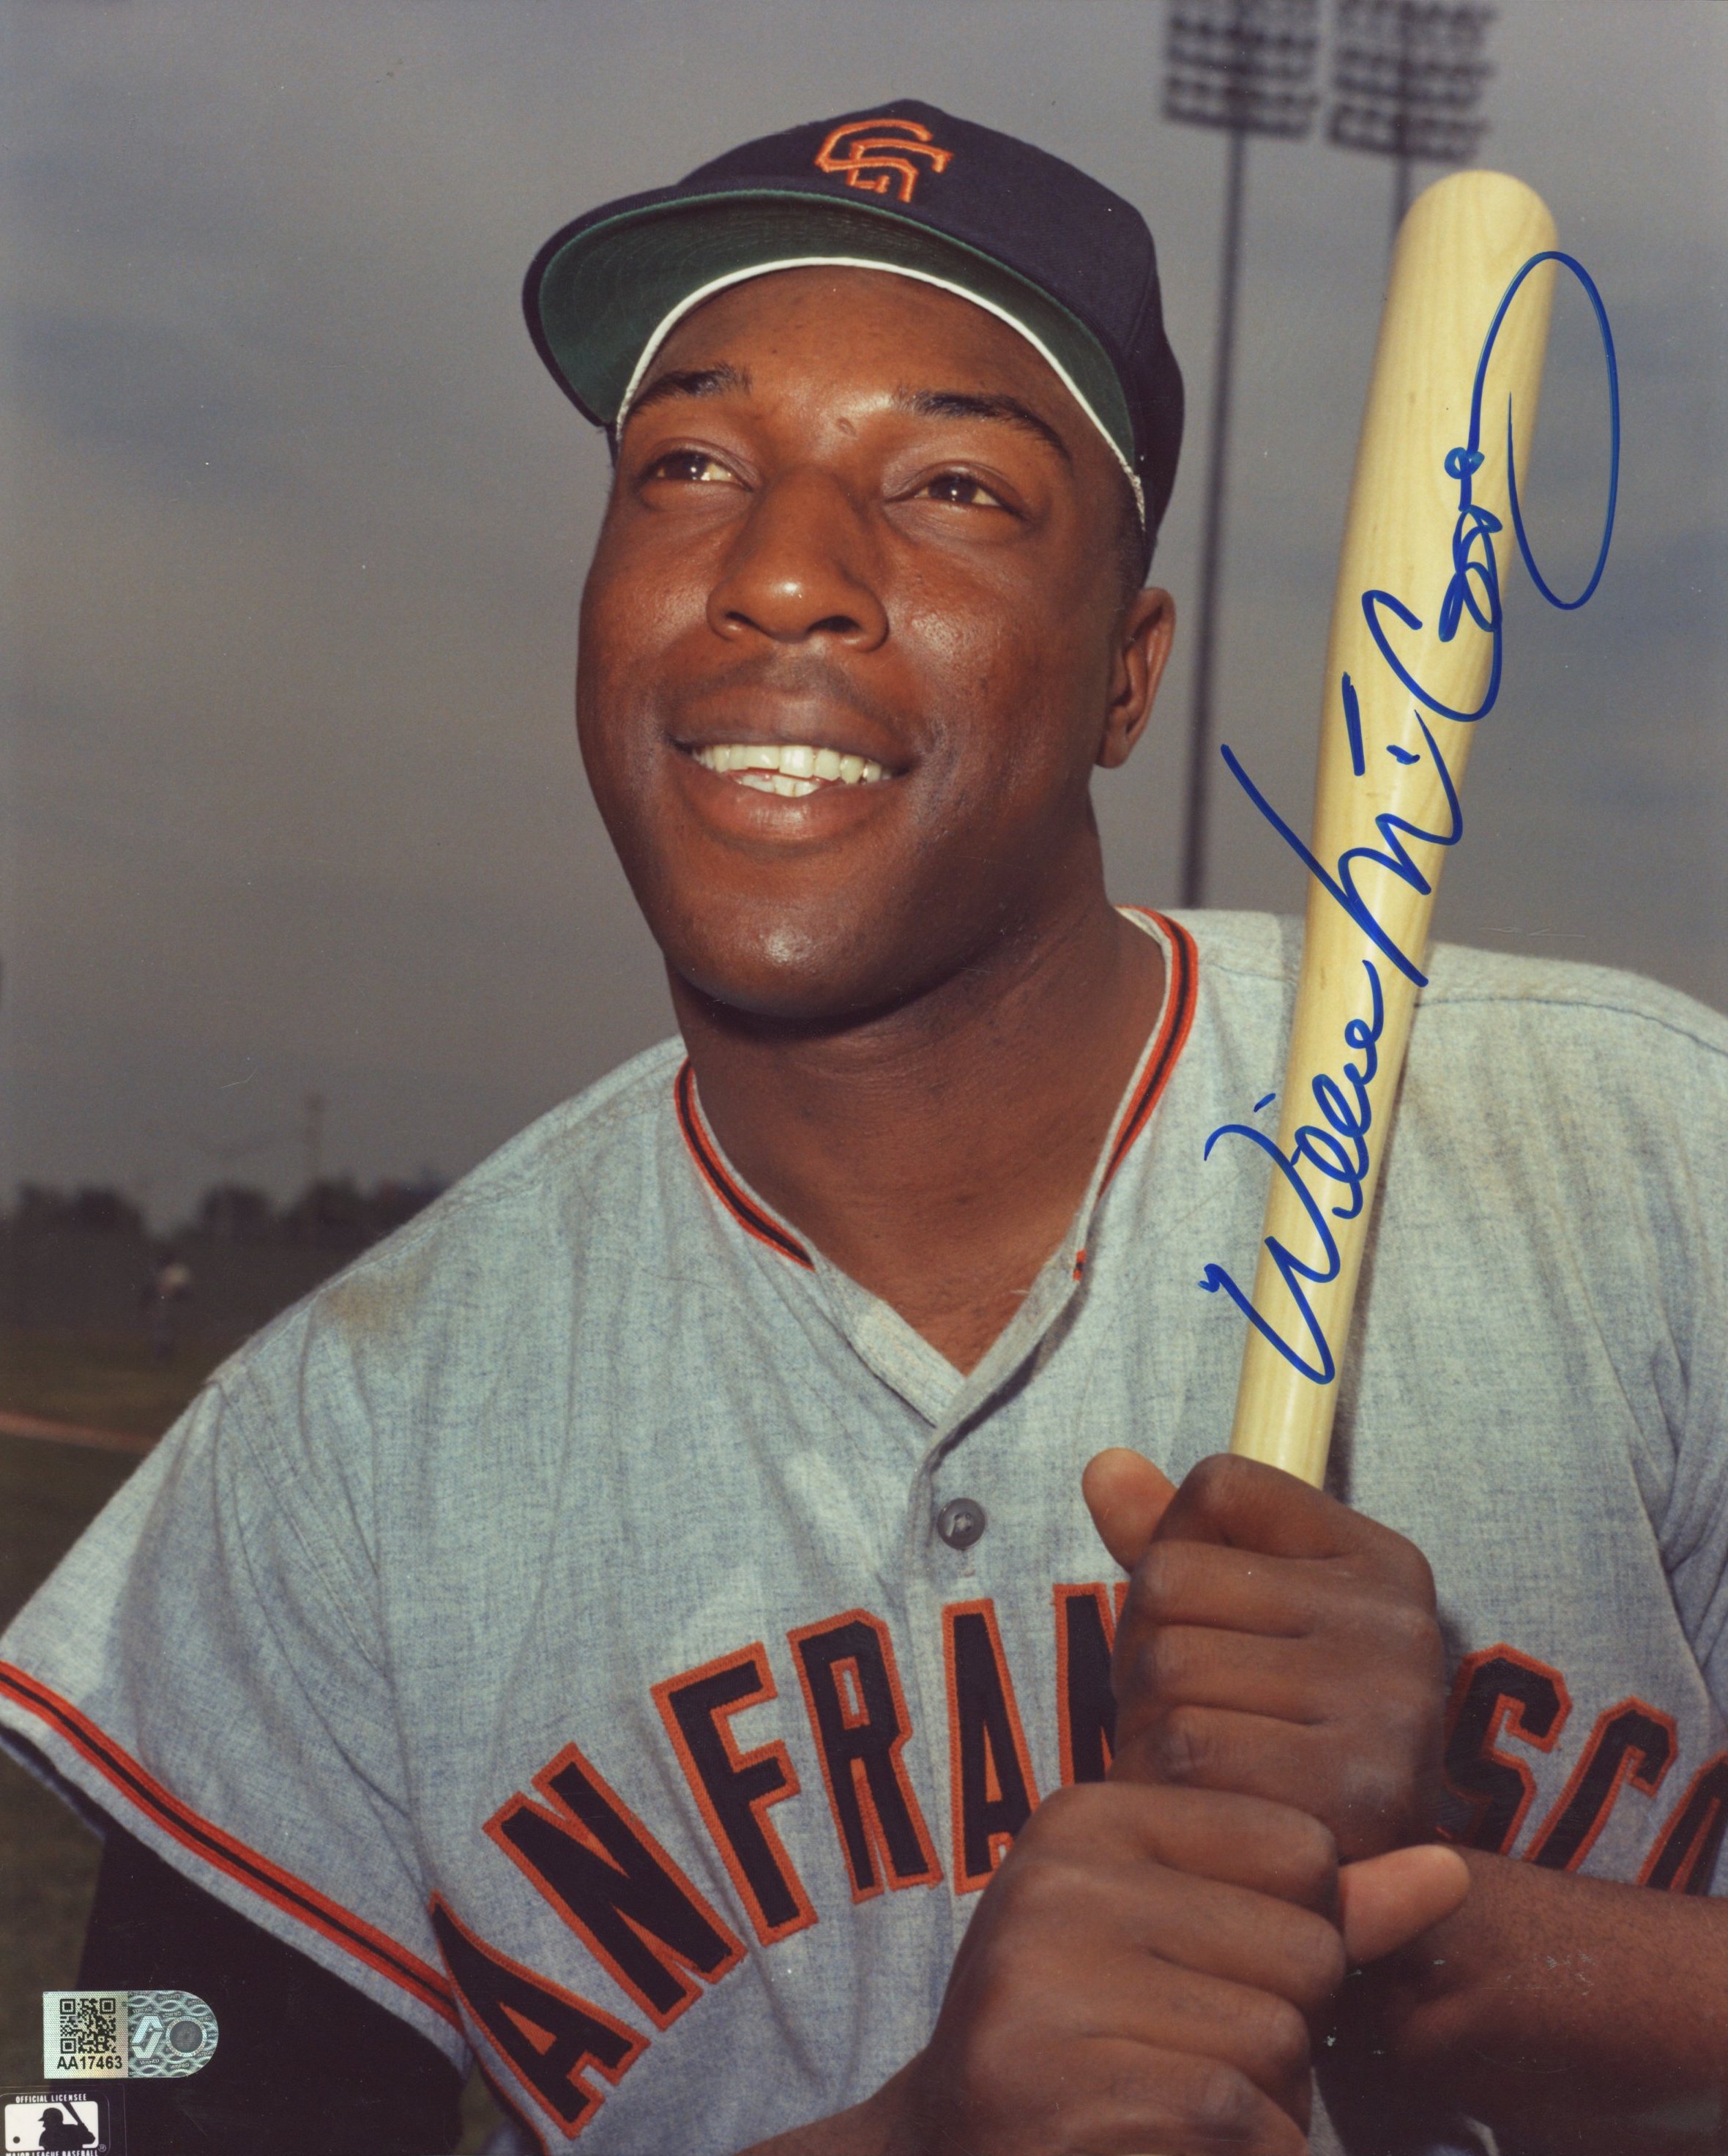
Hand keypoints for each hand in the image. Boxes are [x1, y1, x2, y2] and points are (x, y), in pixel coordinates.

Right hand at [887, 1780, 1355, 2155]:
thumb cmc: (1098, 2047)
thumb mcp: (1190, 1946)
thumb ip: (1318, 1907)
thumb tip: (1449, 1871)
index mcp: (1084, 1816)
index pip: (1303, 1849)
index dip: (1287, 1937)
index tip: (1189, 1976)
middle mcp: (1056, 1883)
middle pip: (1303, 1950)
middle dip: (1279, 2028)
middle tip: (1172, 2058)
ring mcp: (1045, 1988)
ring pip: (1282, 2044)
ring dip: (1262, 2106)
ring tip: (1160, 2105)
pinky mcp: (1065, 2097)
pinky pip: (1248, 2125)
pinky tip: (1158, 2148)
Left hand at [1085, 1449, 1447, 1862]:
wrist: (1364, 1902)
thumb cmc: (1278, 1743)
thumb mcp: (1239, 1626)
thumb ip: (1174, 1543)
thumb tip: (1103, 1466)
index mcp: (1381, 1563)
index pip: (1219, 1488)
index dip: (1174, 1553)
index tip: (1210, 1623)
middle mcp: (1400, 1623)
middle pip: (1169, 1579)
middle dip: (1141, 1653)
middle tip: (1185, 1714)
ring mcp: (1390, 1707)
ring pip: (1168, 1667)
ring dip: (1144, 1725)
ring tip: (1193, 1765)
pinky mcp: (1357, 1797)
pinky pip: (1187, 1752)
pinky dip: (1161, 1783)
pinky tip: (1198, 1808)